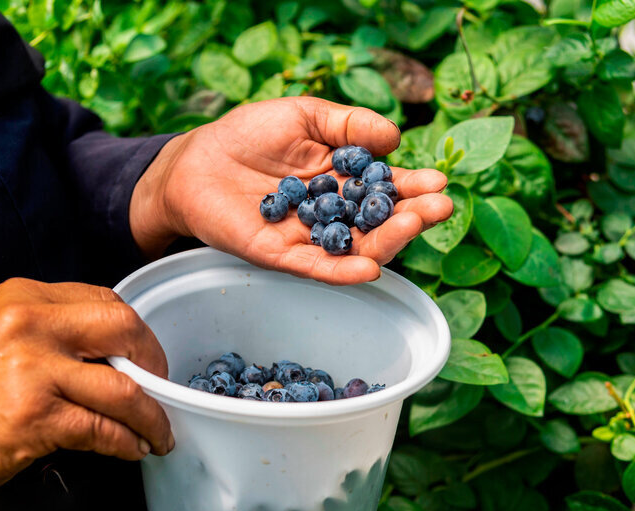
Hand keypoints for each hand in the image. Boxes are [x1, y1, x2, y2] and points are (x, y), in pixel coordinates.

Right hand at [0, 279, 173, 503]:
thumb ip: (51, 335)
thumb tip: (115, 354)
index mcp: (22, 297)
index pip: (104, 300)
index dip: (136, 333)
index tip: (146, 358)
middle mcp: (28, 322)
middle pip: (125, 328)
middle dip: (155, 363)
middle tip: (161, 389)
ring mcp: (31, 367)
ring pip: (123, 386)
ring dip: (151, 415)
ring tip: (158, 432)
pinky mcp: (32, 414)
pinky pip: (103, 428)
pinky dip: (128, 442)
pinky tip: (132, 449)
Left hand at [130, 96, 452, 284]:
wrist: (195, 161)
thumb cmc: (247, 135)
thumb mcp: (304, 115)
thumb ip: (347, 125)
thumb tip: (394, 138)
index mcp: (342, 179)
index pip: (385, 188)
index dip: (413, 187)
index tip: (440, 183)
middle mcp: (332, 213)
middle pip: (379, 222)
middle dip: (411, 215)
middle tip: (438, 207)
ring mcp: (308, 237)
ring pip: (355, 248)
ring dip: (387, 241)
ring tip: (411, 224)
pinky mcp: (280, 256)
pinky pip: (317, 267)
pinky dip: (343, 271)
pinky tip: (370, 268)